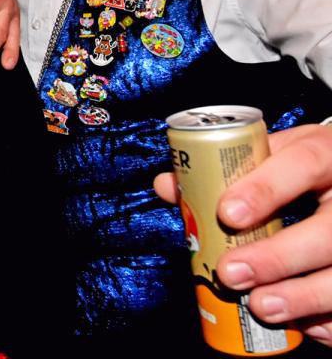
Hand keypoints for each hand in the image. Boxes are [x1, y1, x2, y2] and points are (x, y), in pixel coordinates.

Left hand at [154, 125, 331, 344]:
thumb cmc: (302, 170)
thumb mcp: (271, 157)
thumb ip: (224, 171)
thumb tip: (167, 186)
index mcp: (326, 155)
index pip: (303, 162)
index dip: (265, 189)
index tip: (226, 214)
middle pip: (328, 232)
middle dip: (277, 257)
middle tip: (231, 274)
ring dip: (303, 297)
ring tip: (260, 306)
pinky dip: (330, 322)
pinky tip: (302, 326)